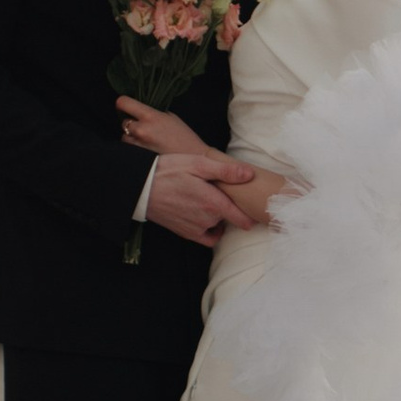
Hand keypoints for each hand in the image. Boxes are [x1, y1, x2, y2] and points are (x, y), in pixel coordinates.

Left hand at [116, 95, 209, 158]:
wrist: (193, 160)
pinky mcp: (138, 159)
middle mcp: (141, 130)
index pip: (124, 103)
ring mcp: (138, 146)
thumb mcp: (171, 118)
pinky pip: (130, 151)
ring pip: (125, 138)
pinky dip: (135, 150)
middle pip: (124, 123)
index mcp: (151, 116)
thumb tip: (141, 113)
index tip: (124, 106)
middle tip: (144, 129)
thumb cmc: (185, 139)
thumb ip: (154, 114)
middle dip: (132, 125)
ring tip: (147, 142)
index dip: (122, 103)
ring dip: (132, 139)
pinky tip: (147, 151)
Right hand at [143, 151, 257, 246]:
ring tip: (209, 199)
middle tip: (221, 191)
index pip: (243, 218)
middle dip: (229, 206)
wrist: (141, 188)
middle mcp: (208, 220)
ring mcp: (196, 229)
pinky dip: (210, 230)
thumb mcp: (198, 164)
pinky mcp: (186, 233)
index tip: (258, 211)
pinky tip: (205, 216)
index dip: (252, 214)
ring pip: (218, 225)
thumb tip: (249, 174)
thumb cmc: (169, 171)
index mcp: (214, 203)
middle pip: (230, 217)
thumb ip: (225, 171)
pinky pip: (206, 237)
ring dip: (218, 217)